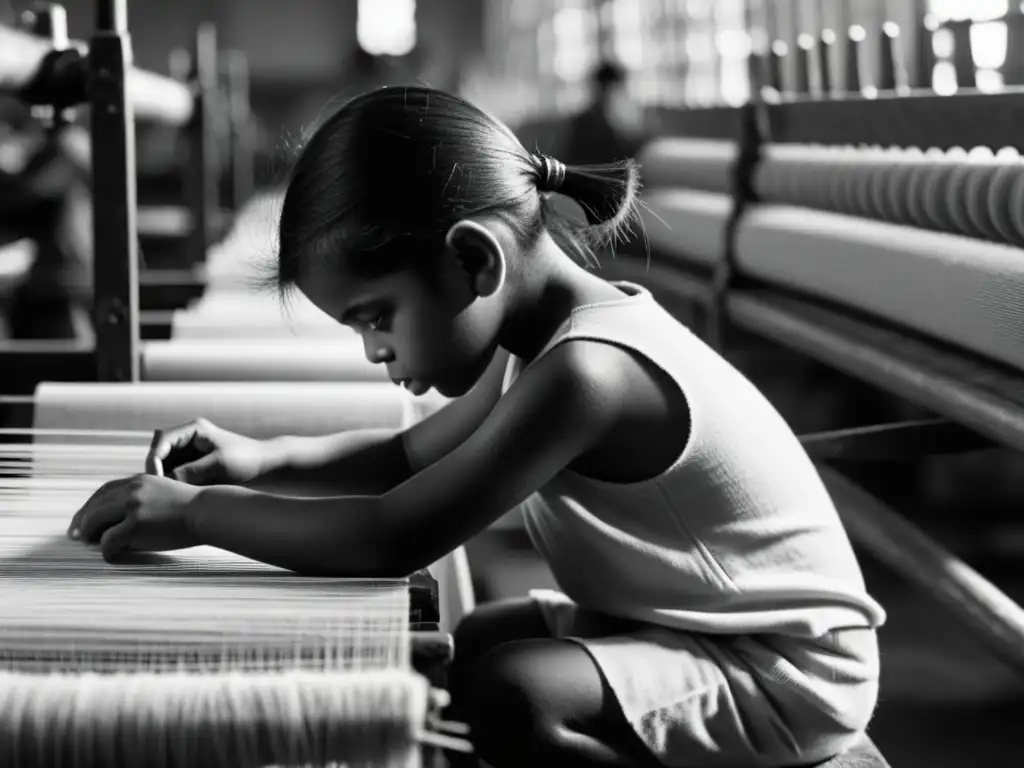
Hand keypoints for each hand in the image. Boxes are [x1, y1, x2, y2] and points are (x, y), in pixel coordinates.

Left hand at [67, 474, 200, 560]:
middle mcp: (132, 490)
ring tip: (88, 544)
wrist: (209, 511)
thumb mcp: (166, 493)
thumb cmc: (195, 508)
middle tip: (75, 535)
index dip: (91, 505)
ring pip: (95, 520)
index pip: (105, 490)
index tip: (83, 516)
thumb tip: (127, 518)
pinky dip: (106, 549)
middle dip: (82, 520)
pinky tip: (111, 554)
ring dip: (88, 534)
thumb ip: (146, 499)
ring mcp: (132, 507)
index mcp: (140, 480)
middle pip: (96, 504)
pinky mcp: (135, 525)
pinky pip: (109, 540)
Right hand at [147, 418, 267, 484]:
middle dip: (157, 469)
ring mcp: (189, 451)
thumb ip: (191, 471)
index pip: (161, 439)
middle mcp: (188, 438)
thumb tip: (166, 481)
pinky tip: (176, 495)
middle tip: (158, 490)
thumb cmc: (246, 460)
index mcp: (193, 429)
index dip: (155, 458)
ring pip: (165, 464)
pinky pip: (174, 473)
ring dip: (163, 478)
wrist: (265, 465)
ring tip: (168, 494)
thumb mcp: (219, 465)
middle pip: (159, 452)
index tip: (156, 478)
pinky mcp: (193, 465)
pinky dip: (172, 483)